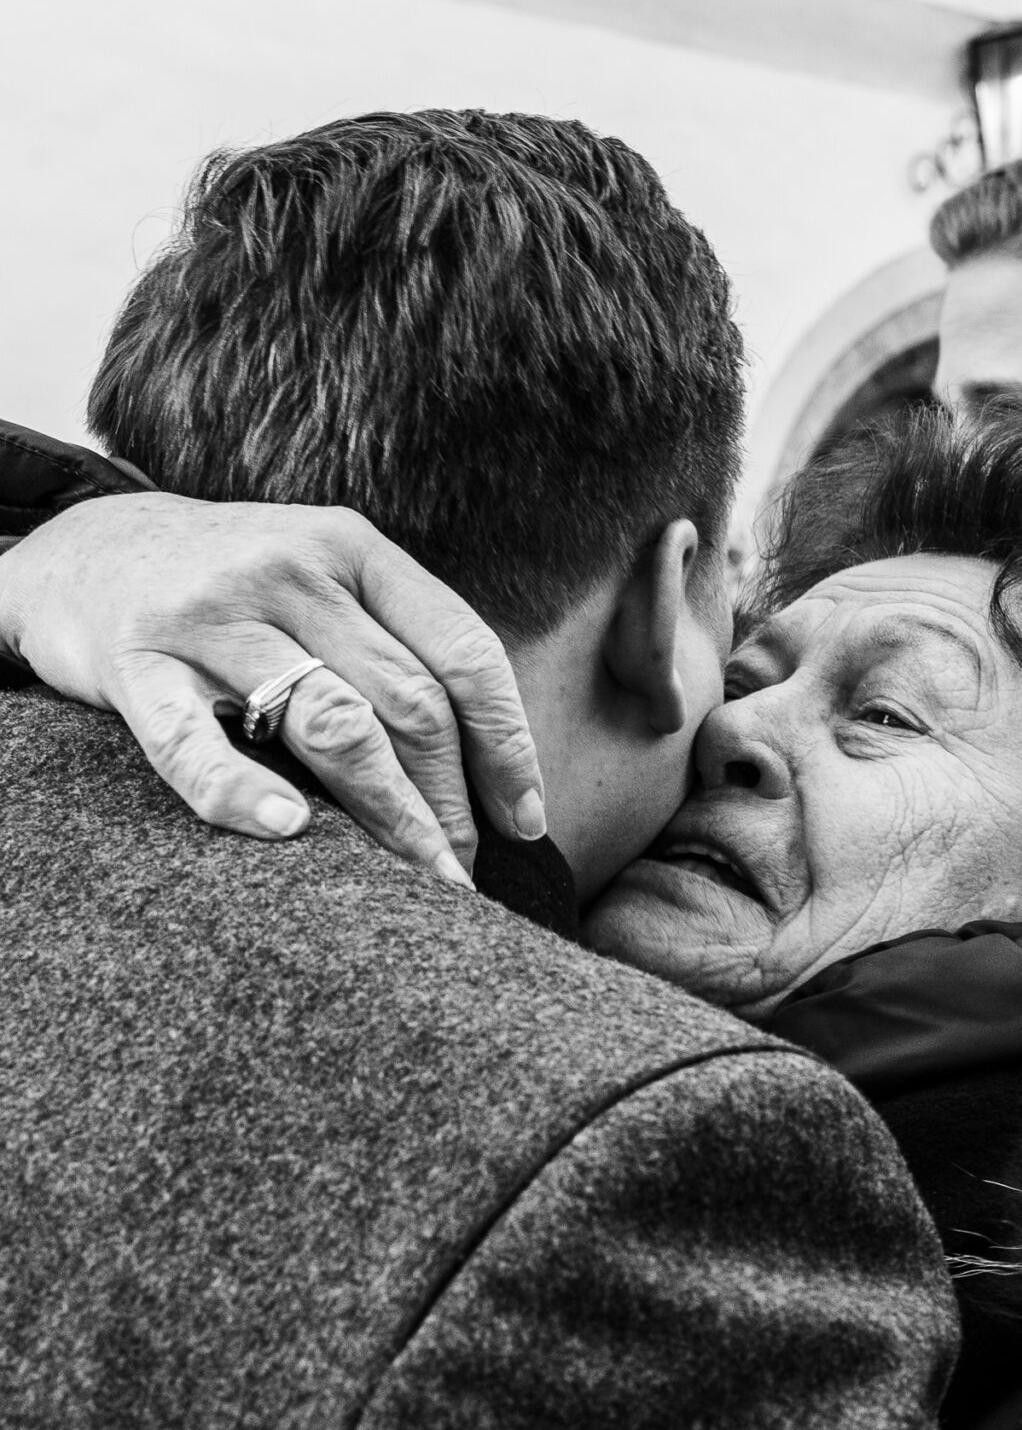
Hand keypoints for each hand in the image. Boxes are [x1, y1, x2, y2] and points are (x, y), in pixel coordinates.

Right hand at [0, 493, 545, 882]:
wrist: (89, 553)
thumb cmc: (236, 592)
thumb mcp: (323, 578)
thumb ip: (397, 642)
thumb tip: (495, 769)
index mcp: (352, 548)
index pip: (462, 650)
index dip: (506, 742)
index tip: (524, 818)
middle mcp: (289, 570)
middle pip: (407, 702)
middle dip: (451, 801)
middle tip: (465, 871)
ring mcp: (211, 615)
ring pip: (331, 726)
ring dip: (390, 818)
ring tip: (422, 880)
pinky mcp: (136, 664)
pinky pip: (195, 742)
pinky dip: (242, 792)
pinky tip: (289, 832)